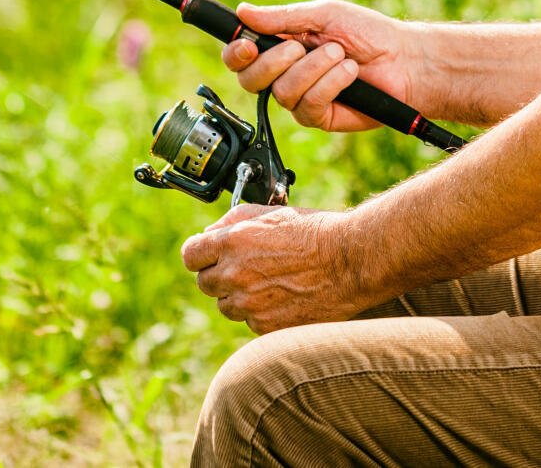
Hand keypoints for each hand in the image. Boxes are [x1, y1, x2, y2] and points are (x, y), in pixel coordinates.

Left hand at [181, 202, 379, 333]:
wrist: (349, 261)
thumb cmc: (315, 233)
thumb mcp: (271, 213)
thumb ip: (233, 221)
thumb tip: (211, 233)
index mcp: (232, 242)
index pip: (190, 255)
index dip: (200, 254)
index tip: (209, 255)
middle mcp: (235, 275)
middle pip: (205, 283)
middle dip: (220, 275)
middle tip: (246, 268)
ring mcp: (249, 304)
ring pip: (226, 306)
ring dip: (239, 297)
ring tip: (269, 282)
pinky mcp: (265, 327)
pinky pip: (250, 323)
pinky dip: (261, 313)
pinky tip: (284, 297)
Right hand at [225, 0, 422, 132]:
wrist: (403, 59)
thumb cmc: (367, 33)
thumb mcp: (324, 15)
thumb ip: (283, 17)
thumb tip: (243, 12)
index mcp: (281, 46)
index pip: (242, 56)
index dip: (236, 53)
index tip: (249, 45)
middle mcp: (286, 74)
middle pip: (250, 79)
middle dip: (274, 62)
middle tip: (300, 47)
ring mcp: (301, 98)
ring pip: (282, 92)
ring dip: (313, 69)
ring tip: (341, 56)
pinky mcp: (319, 117)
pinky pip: (308, 106)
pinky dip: (329, 84)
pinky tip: (349, 74)